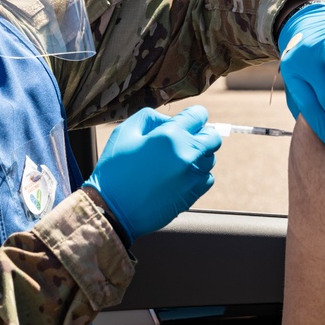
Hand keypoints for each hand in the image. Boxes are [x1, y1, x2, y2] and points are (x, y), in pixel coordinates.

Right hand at [84, 106, 221, 240]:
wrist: (112, 209)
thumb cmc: (114, 170)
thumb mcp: (124, 132)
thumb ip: (150, 118)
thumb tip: (169, 121)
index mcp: (169, 135)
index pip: (199, 115)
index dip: (192, 116)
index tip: (185, 121)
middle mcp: (186, 154)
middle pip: (212, 137)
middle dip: (201, 135)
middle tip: (183, 140)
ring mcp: (191, 177)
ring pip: (209, 159)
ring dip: (198, 156)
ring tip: (174, 161)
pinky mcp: (192, 195)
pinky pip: (206, 179)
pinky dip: (196, 175)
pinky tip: (176, 177)